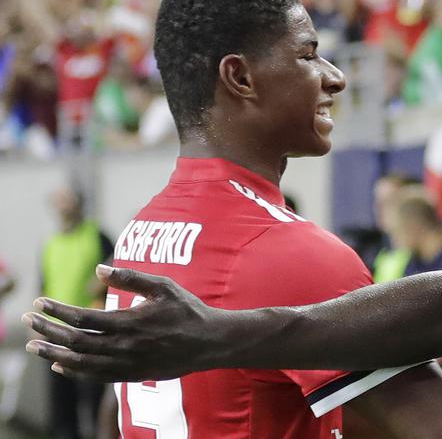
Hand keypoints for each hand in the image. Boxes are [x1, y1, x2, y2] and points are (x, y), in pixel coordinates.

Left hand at [24, 265, 221, 381]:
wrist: (211, 342)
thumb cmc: (188, 310)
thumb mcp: (164, 286)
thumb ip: (131, 278)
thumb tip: (99, 268)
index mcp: (130, 322)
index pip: (83, 317)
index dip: (57, 311)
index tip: (39, 303)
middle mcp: (125, 346)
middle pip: (76, 341)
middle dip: (48, 331)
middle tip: (27, 322)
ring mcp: (127, 363)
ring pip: (81, 362)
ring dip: (54, 353)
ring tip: (34, 347)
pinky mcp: (132, 374)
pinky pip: (96, 376)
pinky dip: (74, 371)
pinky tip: (60, 364)